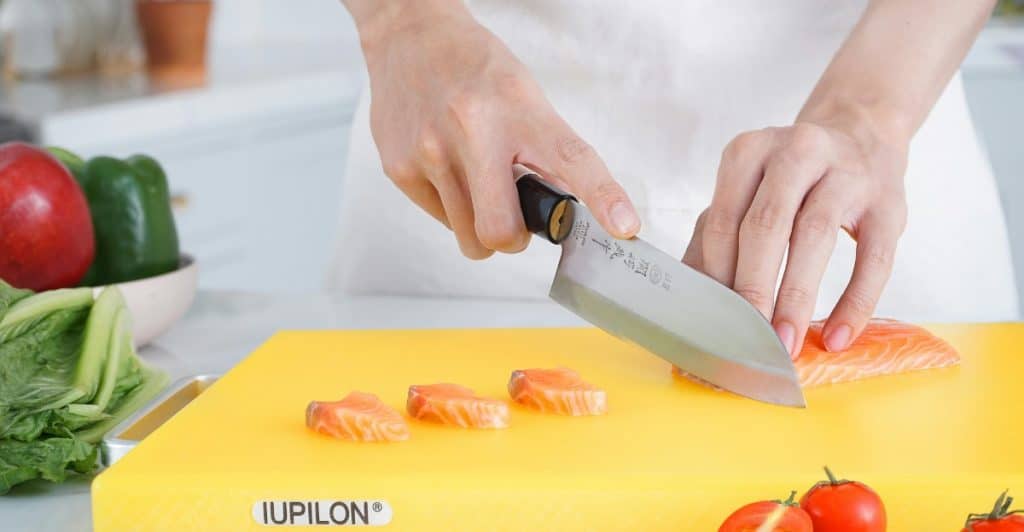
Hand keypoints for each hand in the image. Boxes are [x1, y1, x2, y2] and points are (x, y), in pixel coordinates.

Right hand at [355, 2, 639, 258]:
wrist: (410, 36)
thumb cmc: (475, 69)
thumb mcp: (523, 96)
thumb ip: (545, 152)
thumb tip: (566, 210)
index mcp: (519, 109)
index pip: (571, 159)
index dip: (604, 197)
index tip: (625, 226)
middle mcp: (474, 130)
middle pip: (502, 230)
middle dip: (514, 239)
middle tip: (515, 219)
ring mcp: (432, 152)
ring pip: (470, 238)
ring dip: (481, 227)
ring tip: (476, 185)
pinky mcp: (400, 168)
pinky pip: (441, 221)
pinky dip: (451, 209)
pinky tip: (447, 171)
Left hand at [683, 121, 907, 357]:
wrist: (861, 135)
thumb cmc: (790, 179)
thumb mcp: (747, 190)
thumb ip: (715, 236)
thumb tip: (694, 297)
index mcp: (750, 151)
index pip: (724, 221)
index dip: (717, 274)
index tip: (713, 320)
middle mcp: (797, 152)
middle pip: (766, 225)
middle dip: (753, 288)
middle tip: (745, 338)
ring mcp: (847, 174)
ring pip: (815, 237)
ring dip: (796, 297)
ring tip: (785, 342)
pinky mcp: (889, 204)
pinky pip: (874, 259)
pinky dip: (854, 302)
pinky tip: (837, 335)